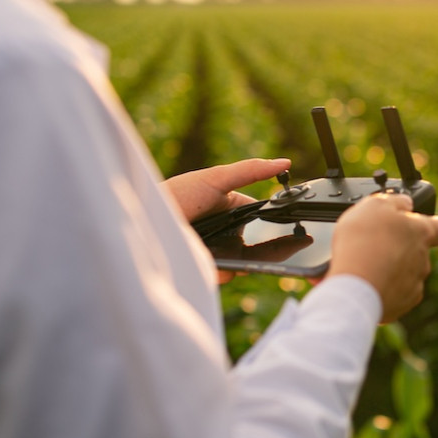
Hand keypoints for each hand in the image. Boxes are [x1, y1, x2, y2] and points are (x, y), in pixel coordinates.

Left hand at [165, 158, 290, 283]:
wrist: (145, 220)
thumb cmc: (177, 194)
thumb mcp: (217, 179)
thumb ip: (251, 170)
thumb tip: (285, 162)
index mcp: (230, 208)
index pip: (260, 216)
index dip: (274, 222)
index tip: (291, 228)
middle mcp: (224, 230)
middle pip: (254, 243)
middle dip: (262, 249)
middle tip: (272, 252)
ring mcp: (215, 251)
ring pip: (241, 262)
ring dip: (244, 263)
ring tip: (241, 261)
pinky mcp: (203, 268)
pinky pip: (223, 275)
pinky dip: (225, 273)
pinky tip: (222, 268)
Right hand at [327, 194, 437, 322]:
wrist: (354, 286)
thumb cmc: (363, 243)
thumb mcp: (375, 205)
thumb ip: (395, 202)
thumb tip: (405, 204)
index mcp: (421, 232)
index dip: (432, 224)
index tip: (418, 223)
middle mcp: (423, 259)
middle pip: (417, 251)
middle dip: (400, 248)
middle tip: (375, 245)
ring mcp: (414, 284)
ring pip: (406, 274)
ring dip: (390, 269)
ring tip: (365, 266)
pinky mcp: (401, 304)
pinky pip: (395, 294)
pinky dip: (383, 289)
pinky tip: (366, 283)